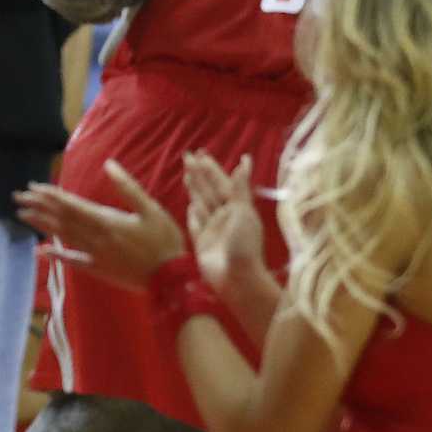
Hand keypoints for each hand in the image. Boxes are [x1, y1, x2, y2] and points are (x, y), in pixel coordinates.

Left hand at [15, 158, 184, 291]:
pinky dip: (57, 255)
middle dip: (39, 207)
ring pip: (63, 237)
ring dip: (42, 225)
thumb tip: (109, 164)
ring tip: (23, 215)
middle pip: (62, 219)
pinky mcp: (98, 269)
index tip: (32, 187)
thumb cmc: (164, 240)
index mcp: (106, 221)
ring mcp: (95, 255)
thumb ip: (128, 187)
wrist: (171, 279)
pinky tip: (42, 251)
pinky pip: (73, 261)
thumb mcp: (151, 209)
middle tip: (18, 197)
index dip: (50, 195)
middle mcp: (95, 238)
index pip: (71, 205)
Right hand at [183, 150, 268, 293]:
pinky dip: (192, 214)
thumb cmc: (244, 244)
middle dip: (199, 174)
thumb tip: (245, 161)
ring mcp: (213, 229)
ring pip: (201, 203)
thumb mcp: (243, 212)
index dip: (211, 168)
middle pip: (208, 190)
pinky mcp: (202, 243)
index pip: (220, 182)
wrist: (237, 278)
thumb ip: (239, 188)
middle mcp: (224, 216)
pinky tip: (190, 205)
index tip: (201, 153)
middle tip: (187, 156)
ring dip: (194, 188)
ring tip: (187, 174)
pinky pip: (195, 224)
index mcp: (236, 207)